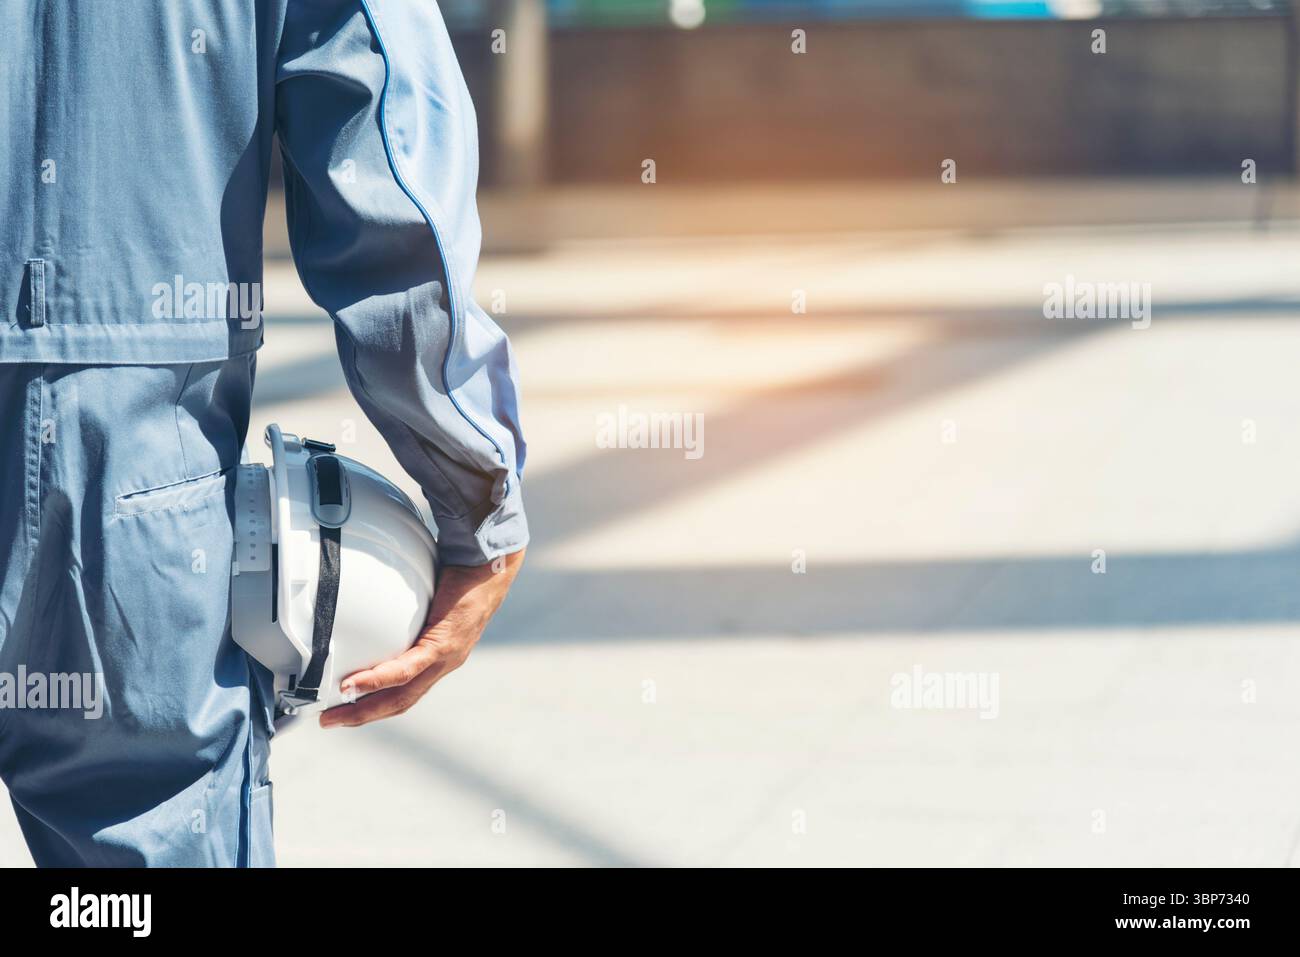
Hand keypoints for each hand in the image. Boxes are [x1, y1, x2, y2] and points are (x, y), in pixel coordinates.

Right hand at [319, 548, 524, 727]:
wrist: (490, 562)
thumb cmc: (459, 574)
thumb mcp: (427, 598)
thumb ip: (404, 607)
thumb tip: (373, 597)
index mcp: (439, 658)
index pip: (405, 693)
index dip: (375, 706)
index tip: (345, 711)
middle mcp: (444, 665)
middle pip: (399, 703)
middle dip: (361, 716)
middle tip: (328, 722)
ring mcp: (446, 657)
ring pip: (402, 695)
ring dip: (365, 708)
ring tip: (335, 714)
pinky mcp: (444, 644)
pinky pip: (408, 668)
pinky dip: (379, 680)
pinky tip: (354, 685)